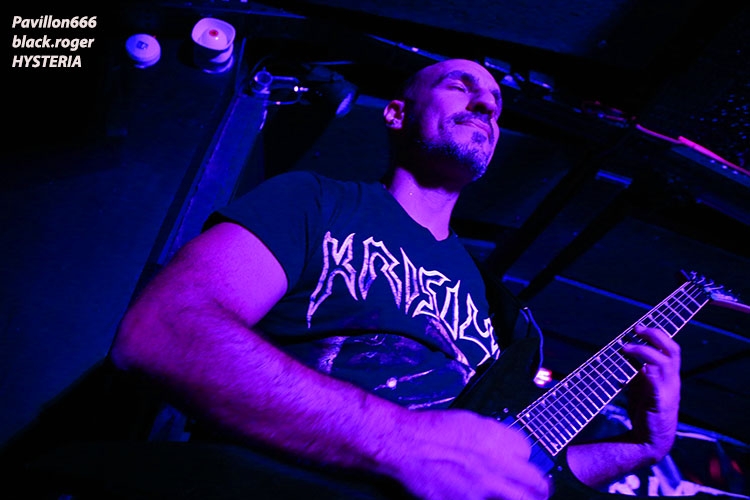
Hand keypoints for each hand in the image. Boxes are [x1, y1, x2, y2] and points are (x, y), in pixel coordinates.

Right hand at [381, 409, 550, 499]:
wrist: (407, 444)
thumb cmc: (432, 429)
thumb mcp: (471, 422)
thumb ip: (494, 437)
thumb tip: (506, 448)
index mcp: (499, 440)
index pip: (529, 452)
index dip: (524, 460)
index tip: (521, 465)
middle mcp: (498, 464)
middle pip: (536, 484)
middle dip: (539, 489)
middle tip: (538, 492)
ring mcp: (484, 489)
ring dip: (524, 499)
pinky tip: (486, 499)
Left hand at [621, 324, 680, 461]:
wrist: (649, 439)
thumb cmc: (645, 410)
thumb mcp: (640, 385)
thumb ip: (635, 370)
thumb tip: (621, 351)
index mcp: (668, 374)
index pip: (669, 348)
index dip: (656, 335)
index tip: (638, 327)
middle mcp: (672, 380)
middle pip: (673, 350)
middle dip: (655, 336)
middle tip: (636, 328)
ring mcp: (669, 391)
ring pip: (666, 363)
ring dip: (645, 351)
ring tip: (626, 347)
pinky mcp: (662, 403)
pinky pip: (660, 384)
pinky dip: (650, 373)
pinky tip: (640, 369)